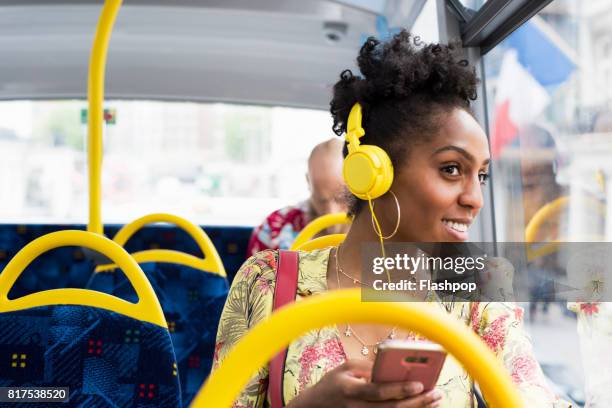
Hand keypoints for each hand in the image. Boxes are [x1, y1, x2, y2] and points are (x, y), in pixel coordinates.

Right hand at [287, 359, 442, 407]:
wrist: (315, 407)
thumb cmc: (332, 384)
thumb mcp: (345, 368)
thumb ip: (368, 367)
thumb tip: (393, 368)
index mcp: (351, 390)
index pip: (378, 392)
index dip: (399, 389)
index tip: (419, 384)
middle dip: (416, 402)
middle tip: (435, 393)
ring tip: (433, 401)